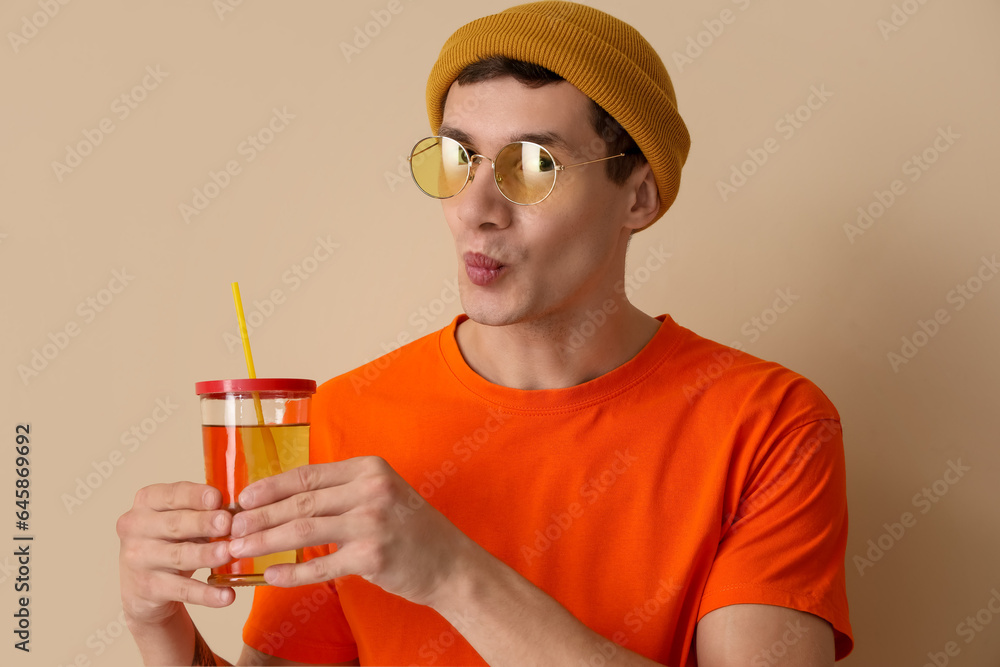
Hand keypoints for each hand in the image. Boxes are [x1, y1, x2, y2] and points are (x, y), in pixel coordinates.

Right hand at [116, 482, 236, 627]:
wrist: (142, 587)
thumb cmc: (171, 541)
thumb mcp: (183, 519)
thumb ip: (204, 512)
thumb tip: (239, 512)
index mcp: (147, 502)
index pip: (171, 494)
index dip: (195, 496)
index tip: (218, 498)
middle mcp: (137, 528)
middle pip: (175, 524)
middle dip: (203, 523)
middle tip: (228, 524)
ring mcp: (139, 559)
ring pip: (179, 556)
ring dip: (206, 555)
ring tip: (229, 553)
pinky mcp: (147, 588)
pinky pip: (182, 590)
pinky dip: (206, 594)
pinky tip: (226, 595)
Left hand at [228, 456, 472, 606]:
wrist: (451, 563)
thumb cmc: (410, 529)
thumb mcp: (381, 493)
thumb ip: (342, 491)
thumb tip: (286, 498)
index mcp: (369, 467)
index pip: (308, 474)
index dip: (270, 487)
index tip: (243, 498)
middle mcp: (371, 489)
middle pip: (301, 502)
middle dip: (260, 517)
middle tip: (232, 529)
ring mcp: (373, 522)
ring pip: (304, 531)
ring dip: (266, 542)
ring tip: (241, 551)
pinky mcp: (373, 556)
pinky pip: (321, 565)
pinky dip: (292, 573)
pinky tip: (272, 577)